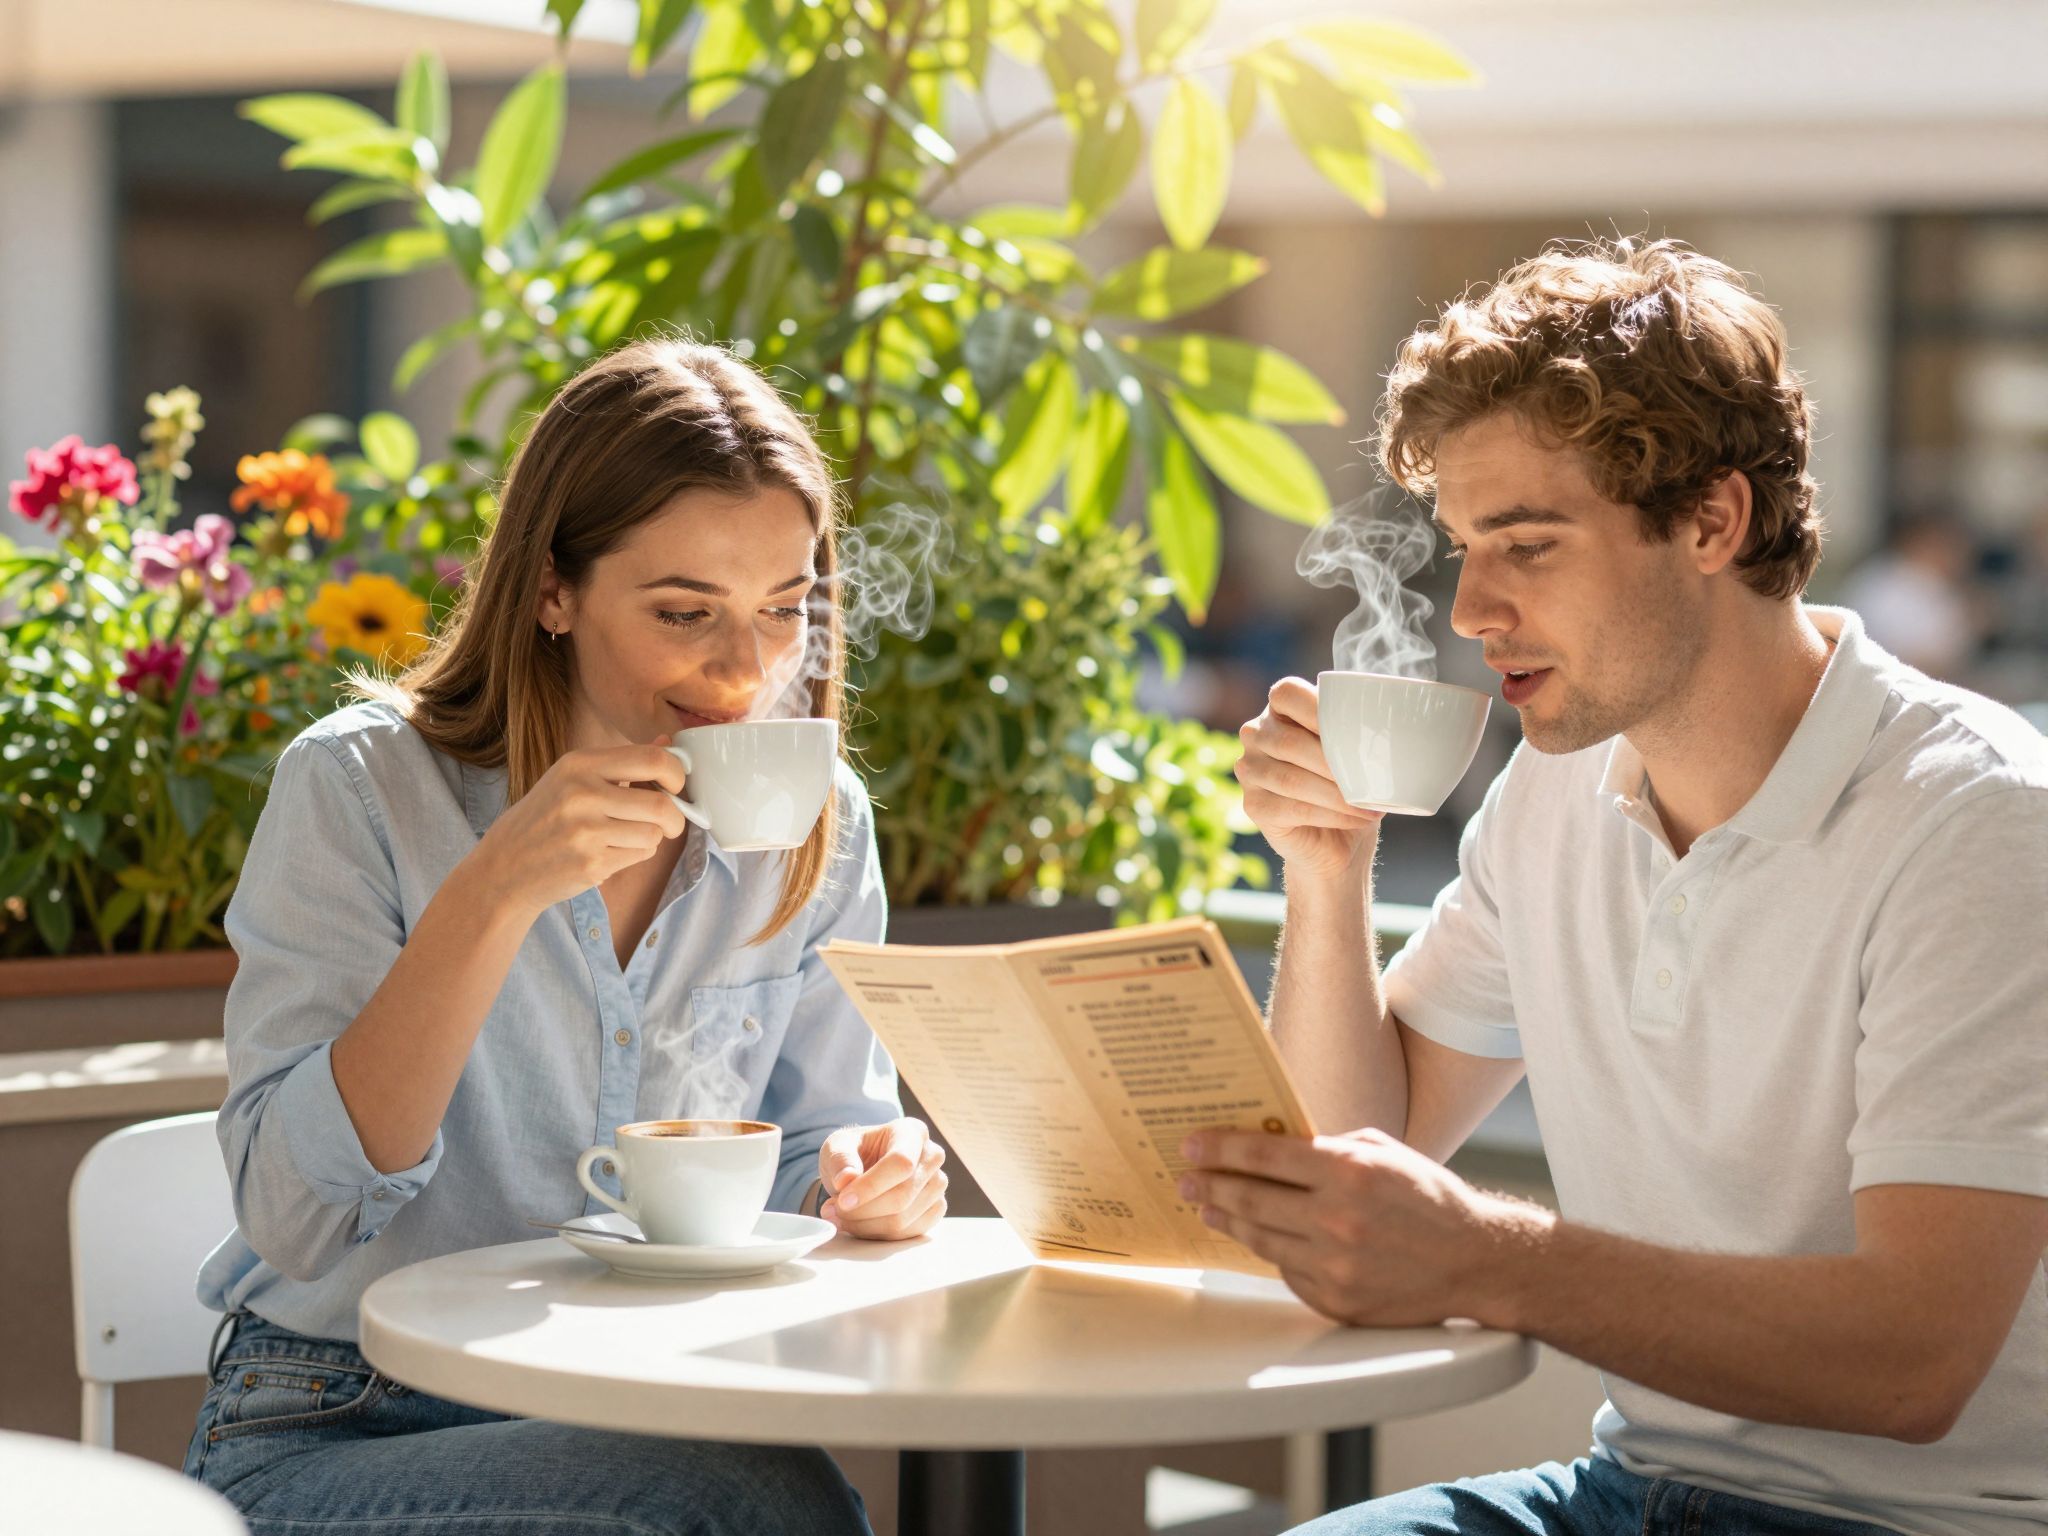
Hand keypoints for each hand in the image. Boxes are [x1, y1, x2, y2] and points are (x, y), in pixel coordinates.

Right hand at [466, 739, 689, 917]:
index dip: (678, 774)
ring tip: (626, 837)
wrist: (505, 865)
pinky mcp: (590, 863)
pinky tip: (609, 852)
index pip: (654, 759)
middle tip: (670, 822)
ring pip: (654, 834)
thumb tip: (670, 740)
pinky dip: (635, 855)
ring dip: (650, 838)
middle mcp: (582, 793)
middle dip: (675, 817)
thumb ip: (625, 761)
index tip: (677, 786)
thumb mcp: (575, 778)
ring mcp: (585, 831)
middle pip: (661, 804)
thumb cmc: (547, 817)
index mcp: (580, 763)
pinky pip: (639, 856)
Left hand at [817, 1118, 947, 1240]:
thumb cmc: (853, 1152)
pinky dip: (878, 1235)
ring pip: (903, 1219)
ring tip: (840, 1216)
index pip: (900, 1163)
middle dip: (863, 1211)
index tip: (843, 1201)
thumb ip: (840, 1159)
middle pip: (903, 1195)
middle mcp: (932, 1156)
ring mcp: (937, 1184)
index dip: (871, 1186)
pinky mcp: (936, 1208)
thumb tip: (847, 1180)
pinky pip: (908, 1233)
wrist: (862, 1168)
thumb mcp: (837, 1145)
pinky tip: (858, 1225)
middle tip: (832, 1211)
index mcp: (912, 1132)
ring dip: (865, 1225)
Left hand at [1178, 1126, 1544, 1327]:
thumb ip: (1328, 1148)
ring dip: (1229, 1221)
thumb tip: (1270, 1144)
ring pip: (1262, 1239)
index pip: (1264, 1154)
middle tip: (1185, 1180)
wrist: (1475, 1260)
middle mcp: (1338, 1219)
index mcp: (1349, 1171)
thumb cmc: (1427, 1197)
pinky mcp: (1337, 1300)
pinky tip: (1257, 1238)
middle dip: (1210, 1186)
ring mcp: (1336, 1265)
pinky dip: (1272, 1252)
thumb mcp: (1382, 1152)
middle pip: (1251, 1199)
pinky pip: (1288, 1272)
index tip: (1190, 1145)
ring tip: (1209, 1209)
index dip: (1220, 1148)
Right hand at [1235, 679, 1382, 882]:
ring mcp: (1249, 771)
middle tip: (1371, 779)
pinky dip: (1331, 815)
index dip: (1316, 708)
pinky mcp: (1253, 806)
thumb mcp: (1356, 750)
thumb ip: (1360, 731)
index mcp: (1279, 709)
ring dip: (1337, 795)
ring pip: (1291, 780)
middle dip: (1334, 763)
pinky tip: (1356, 817)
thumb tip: (1397, 728)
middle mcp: (1256, 735)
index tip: (1354, 730)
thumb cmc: (1350, 785)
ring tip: (1371, 805)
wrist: (1338, 839)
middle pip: (1289, 742)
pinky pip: (1293, 808)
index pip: (1286, 693)